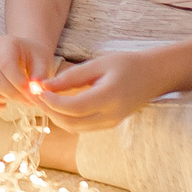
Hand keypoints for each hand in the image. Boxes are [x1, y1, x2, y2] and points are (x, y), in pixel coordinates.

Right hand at [0, 35, 49, 114]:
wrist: (27, 54)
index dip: (19, 83)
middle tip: (28, 101)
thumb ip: (41, 78)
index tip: (33, 94)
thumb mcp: (44, 63)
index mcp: (5, 43)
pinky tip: (3, 105)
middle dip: (11, 94)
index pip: (6, 65)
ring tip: (10, 101)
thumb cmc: (35, 58)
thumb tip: (34, 93)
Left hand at [30, 50, 169, 132]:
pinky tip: (59, 104)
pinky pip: (83, 127)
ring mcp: (111, 123)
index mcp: (109, 98)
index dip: (52, 101)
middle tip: (36, 95)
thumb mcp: (99, 64)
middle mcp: (110, 116)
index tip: (38, 89)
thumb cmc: (128, 64)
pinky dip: (67, 118)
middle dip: (49, 111)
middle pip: (71, 123)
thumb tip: (45, 86)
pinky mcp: (110, 125)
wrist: (155, 75)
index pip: (73, 108)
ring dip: (56, 116)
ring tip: (44, 98)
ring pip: (75, 128)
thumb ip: (72, 76)